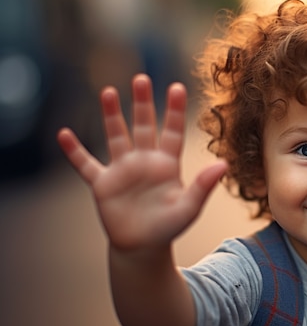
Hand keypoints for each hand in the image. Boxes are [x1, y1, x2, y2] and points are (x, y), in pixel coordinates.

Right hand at [57, 74, 226, 251]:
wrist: (143, 247)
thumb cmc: (169, 227)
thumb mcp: (189, 207)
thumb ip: (203, 185)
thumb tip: (224, 164)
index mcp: (167, 164)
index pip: (172, 132)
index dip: (175, 111)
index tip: (178, 87)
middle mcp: (144, 161)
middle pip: (143, 126)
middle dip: (142, 103)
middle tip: (141, 78)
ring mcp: (122, 170)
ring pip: (116, 137)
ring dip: (111, 116)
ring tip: (108, 91)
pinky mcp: (103, 184)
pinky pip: (86, 164)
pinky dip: (74, 151)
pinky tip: (63, 134)